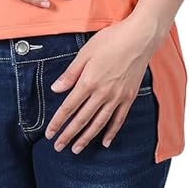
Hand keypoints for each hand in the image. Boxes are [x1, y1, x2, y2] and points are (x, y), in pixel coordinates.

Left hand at [44, 19, 157, 152]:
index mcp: (89, 81)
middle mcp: (102, 93)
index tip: (49, 133)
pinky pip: (119, 119)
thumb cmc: (111, 40)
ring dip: (86, 138)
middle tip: (58, 147)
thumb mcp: (86, 52)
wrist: (139, 38)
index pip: (69, 107)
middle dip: (68, 135)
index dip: (58, 122)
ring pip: (99, 123)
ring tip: (76, 149)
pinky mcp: (129, 97)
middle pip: (82, 119)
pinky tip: (105, 141)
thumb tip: (55, 89)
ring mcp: (117, 97)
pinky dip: (111, 132)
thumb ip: (71, 73)